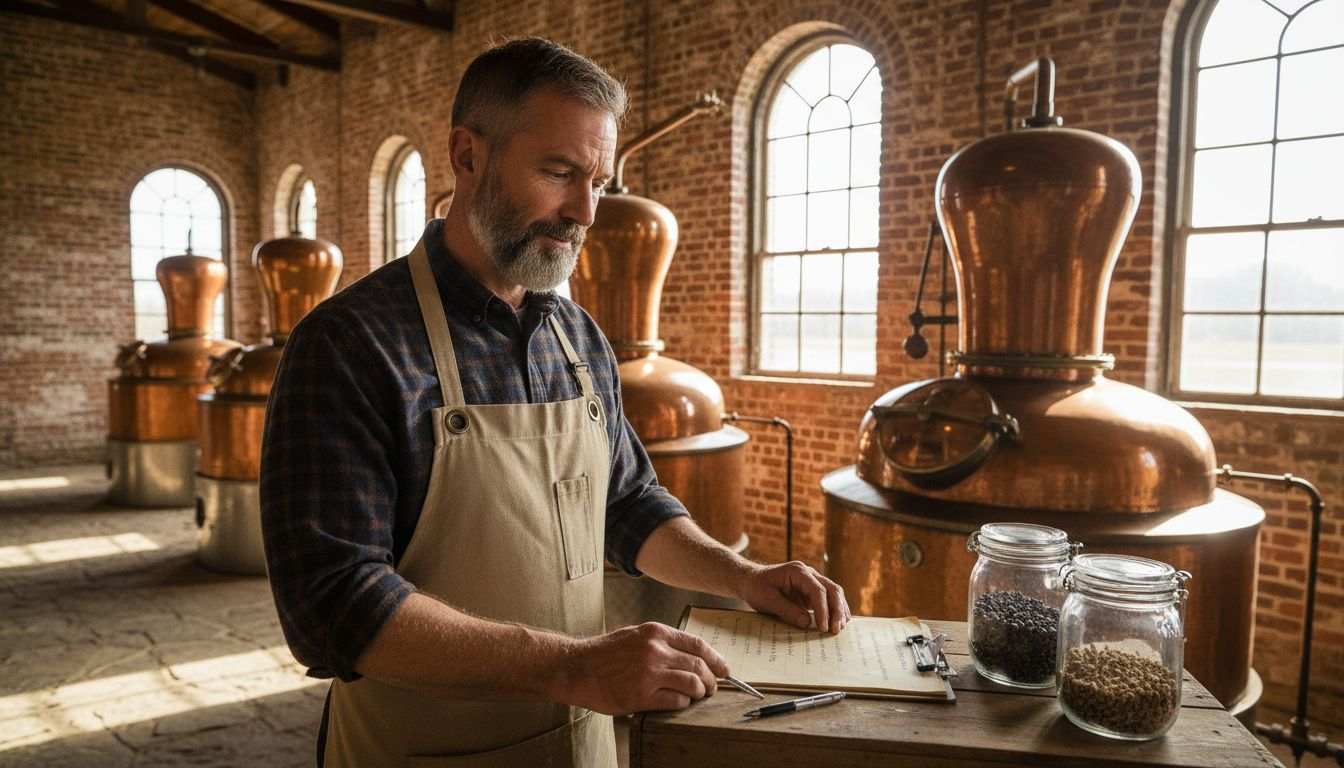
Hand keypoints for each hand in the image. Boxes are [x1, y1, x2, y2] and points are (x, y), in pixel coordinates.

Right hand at [561, 622, 729, 714]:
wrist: (576, 668)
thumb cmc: (605, 653)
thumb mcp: (635, 635)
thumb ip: (661, 642)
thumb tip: (690, 656)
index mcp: (655, 632)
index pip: (697, 644)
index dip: (716, 658)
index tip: (724, 669)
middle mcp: (655, 650)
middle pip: (699, 665)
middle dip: (712, 679)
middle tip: (713, 687)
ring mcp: (649, 673)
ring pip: (692, 683)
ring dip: (700, 692)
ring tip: (697, 696)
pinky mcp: (641, 695)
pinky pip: (676, 701)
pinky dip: (683, 703)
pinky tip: (679, 703)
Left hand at [739, 561, 850, 634]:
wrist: (751, 581)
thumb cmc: (757, 588)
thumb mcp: (767, 600)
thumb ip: (787, 611)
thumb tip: (807, 623)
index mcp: (798, 572)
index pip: (818, 590)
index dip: (823, 610)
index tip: (823, 628)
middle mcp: (809, 574)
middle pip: (832, 590)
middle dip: (837, 611)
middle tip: (835, 631)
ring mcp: (812, 582)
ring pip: (834, 594)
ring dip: (839, 612)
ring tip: (838, 630)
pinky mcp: (811, 592)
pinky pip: (828, 600)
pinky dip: (834, 611)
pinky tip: (836, 623)